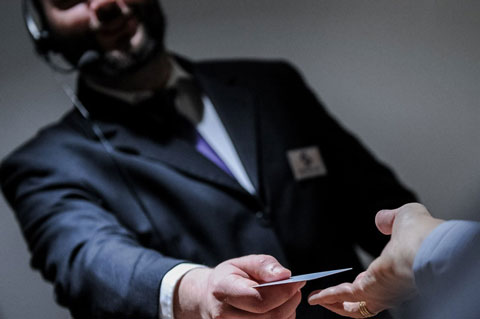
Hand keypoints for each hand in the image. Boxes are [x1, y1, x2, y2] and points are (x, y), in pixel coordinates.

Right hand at [174, 254, 304, 318]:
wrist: (208, 298)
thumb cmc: (230, 278)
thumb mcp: (243, 263)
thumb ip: (263, 265)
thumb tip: (285, 275)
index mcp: (222, 289)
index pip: (258, 299)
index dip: (283, 292)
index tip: (297, 281)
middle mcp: (222, 315)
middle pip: (269, 317)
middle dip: (289, 302)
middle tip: (296, 289)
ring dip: (287, 313)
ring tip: (285, 298)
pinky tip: (278, 310)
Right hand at [308, 203, 442, 317]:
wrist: (429, 247)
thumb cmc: (423, 233)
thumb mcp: (404, 217)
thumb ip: (390, 218)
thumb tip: (381, 219)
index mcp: (398, 271)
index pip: (379, 283)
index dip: (364, 282)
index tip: (354, 280)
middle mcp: (390, 288)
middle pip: (364, 301)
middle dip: (344, 300)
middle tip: (326, 296)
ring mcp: (380, 293)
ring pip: (352, 305)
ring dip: (332, 302)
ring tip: (315, 298)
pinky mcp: (370, 292)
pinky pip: (345, 298)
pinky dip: (328, 298)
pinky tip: (315, 297)